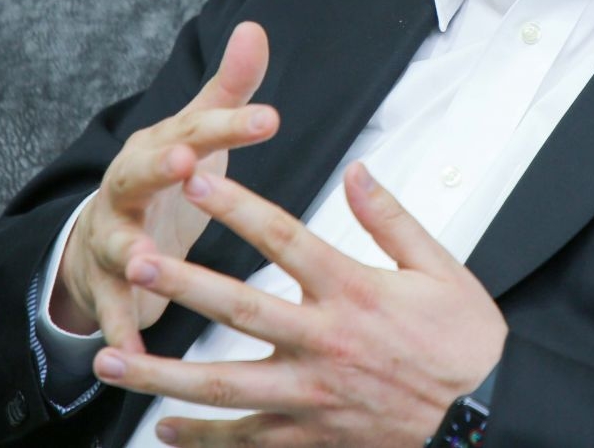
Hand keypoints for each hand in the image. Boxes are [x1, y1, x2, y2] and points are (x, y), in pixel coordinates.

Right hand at [52, 21, 277, 351]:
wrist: (101, 237)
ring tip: (147, 261)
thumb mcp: (196, 131)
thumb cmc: (166, 178)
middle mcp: (128, 186)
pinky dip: (121, 328)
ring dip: (132, 252)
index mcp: (159, 147)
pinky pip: (111, 309)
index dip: (232, 124)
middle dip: (161, 166)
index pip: (198, 128)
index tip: (270, 118)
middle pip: (142, 172)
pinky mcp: (102, 285)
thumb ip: (229, 89)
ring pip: (118, 243)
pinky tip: (133, 347)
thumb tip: (256, 27)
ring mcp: (110, 236)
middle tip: (185, 160)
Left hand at [92, 162, 507, 447]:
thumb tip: (358, 172)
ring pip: (222, 385)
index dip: (239, 208)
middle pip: (239, 308)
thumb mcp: (442, 269)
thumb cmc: (464, 343)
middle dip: (182, 284)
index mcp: (355, 293)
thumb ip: (392, 220)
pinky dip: (201, 439)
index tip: (198, 182)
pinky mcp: (310, 437)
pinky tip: (161, 430)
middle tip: (134, 262)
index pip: (285, 239)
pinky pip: (245, 441)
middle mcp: (324, 343)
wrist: (483, 418)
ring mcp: (311, 396)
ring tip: (110, 360)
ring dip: (161, 372)